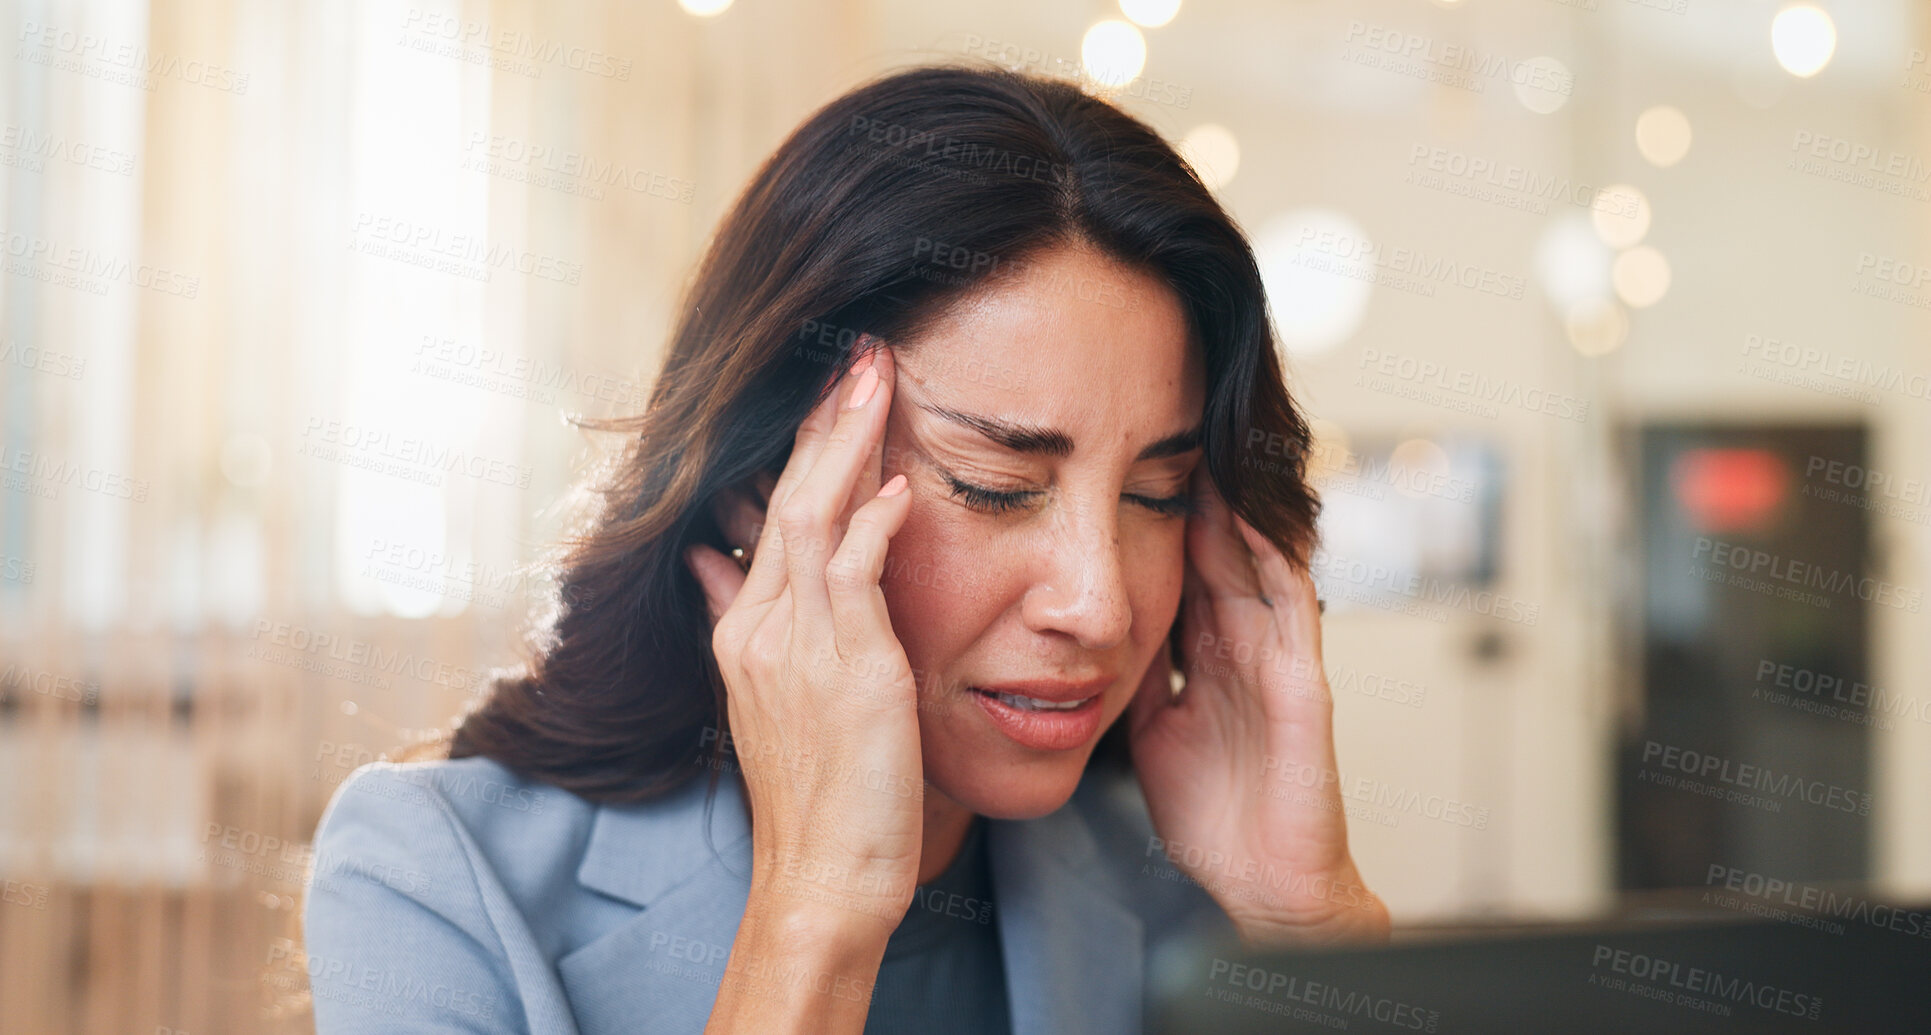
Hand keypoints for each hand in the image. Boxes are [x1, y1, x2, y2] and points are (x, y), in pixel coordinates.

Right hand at [685, 338, 922, 936]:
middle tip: (861, 352)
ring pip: (811, 519)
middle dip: (825, 420)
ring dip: (848, 444)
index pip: (774, 512)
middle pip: (786, 497)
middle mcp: (762, 629)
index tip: (836, 390)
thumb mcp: (771, 698)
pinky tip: (898, 484)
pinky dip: (873, 526)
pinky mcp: (847, 674)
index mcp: (747, 631)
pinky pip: (852, 579)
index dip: (807, 446)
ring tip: (877, 377)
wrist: (821, 881)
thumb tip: (716, 561)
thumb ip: (743, 622)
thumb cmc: (819, 796)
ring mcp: (798, 649)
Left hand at [1127, 464, 1389, 946]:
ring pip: (1258, 562)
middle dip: (1195, 490)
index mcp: (1207, 654)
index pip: (1182, 567)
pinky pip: (1292, 608)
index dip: (1157, 514)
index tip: (1122, 461)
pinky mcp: (1303, 684)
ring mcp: (1277, 659)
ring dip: (1237, 507)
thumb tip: (1091, 638)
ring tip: (1212, 445)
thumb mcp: (1152, 729)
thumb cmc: (1215, 813)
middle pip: (1217, 549)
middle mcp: (1243, 645)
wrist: (1263, 882)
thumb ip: (1137, 677)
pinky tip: (1255, 520)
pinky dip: (1276, 561)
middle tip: (1168, 424)